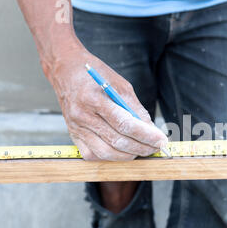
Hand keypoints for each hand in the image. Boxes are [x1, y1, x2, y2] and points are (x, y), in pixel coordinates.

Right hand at [45, 48, 167, 160]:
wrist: (65, 70)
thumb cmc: (94, 74)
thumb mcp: (120, 84)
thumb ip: (135, 108)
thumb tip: (150, 129)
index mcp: (94, 99)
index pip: (124, 124)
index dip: (146, 135)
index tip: (161, 140)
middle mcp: (82, 116)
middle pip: (117, 141)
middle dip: (142, 147)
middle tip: (156, 147)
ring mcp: (76, 128)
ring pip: (106, 152)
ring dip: (129, 155)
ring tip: (143, 150)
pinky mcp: (73, 135)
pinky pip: (93, 155)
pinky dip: (110, 157)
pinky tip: (123, 152)